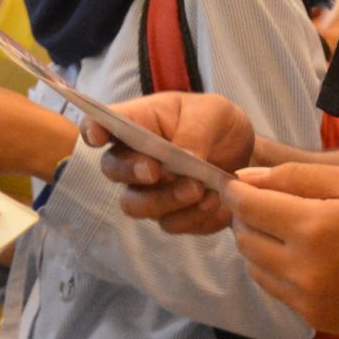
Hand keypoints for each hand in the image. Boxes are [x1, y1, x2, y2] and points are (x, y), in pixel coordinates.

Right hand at [83, 92, 258, 234]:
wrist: (246, 156)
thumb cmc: (218, 124)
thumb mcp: (214, 113)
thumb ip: (195, 132)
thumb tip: (185, 158)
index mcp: (139, 122)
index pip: (100, 123)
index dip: (92, 130)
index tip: (97, 136)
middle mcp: (135, 158)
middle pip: (112, 169)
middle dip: (131, 171)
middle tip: (156, 171)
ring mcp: (149, 191)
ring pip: (136, 205)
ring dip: (165, 199)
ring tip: (199, 189)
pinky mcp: (170, 215)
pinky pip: (170, 224)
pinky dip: (192, 216)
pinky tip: (214, 201)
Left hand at [225, 162, 338, 338]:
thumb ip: (298, 177)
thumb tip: (247, 180)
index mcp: (314, 227)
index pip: (249, 206)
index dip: (235, 191)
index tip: (236, 182)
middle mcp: (301, 268)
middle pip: (245, 238)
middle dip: (245, 216)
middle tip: (264, 202)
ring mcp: (305, 299)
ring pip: (254, 267)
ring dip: (256, 244)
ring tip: (282, 228)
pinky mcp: (313, 319)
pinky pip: (274, 289)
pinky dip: (274, 268)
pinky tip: (300, 256)